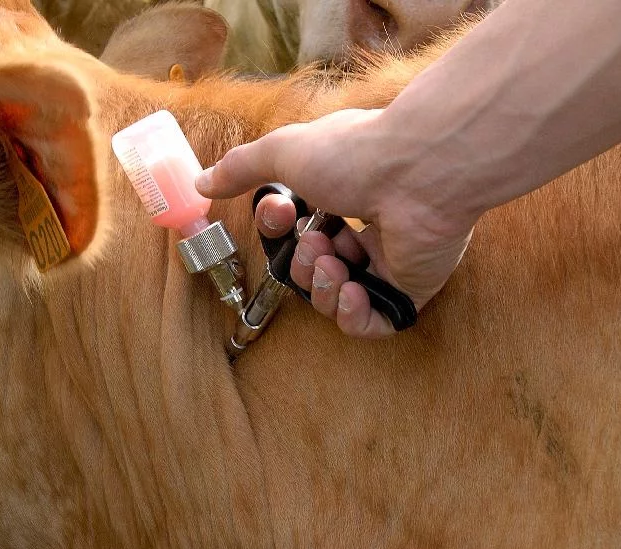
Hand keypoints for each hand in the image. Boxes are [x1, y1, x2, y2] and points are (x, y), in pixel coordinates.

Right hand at [196, 108, 477, 337]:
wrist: (419, 173)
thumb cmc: (357, 153)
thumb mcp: (283, 152)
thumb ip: (241, 168)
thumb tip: (201, 182)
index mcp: (343, 193)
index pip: (296, 229)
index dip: (278, 232)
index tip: (281, 214)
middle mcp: (368, 227)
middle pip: (313, 269)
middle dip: (301, 264)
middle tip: (315, 243)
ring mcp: (392, 260)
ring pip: (337, 298)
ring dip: (322, 286)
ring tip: (334, 262)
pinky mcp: (412, 289)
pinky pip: (371, 324)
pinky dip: (352, 314)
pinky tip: (352, 289)